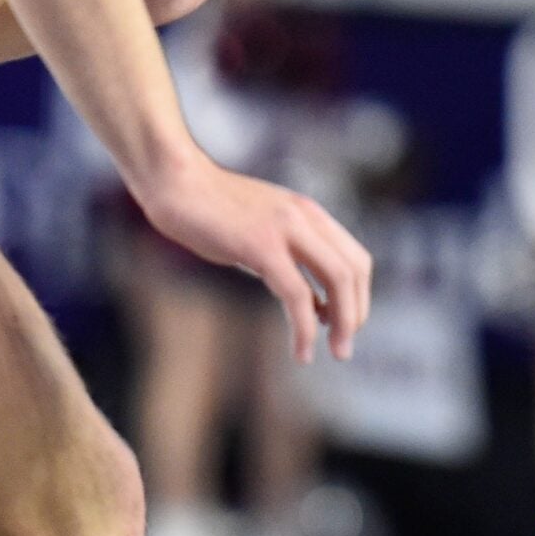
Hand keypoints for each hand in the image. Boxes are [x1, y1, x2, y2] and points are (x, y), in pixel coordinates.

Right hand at [138, 156, 371, 360]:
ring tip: (335, 353)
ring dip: (342, 323)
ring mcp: (286, 228)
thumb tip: (304, 295)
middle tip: (343, 348)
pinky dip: (305, 328)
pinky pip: (297, 294)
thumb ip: (286, 252)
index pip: (356, 258)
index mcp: (309, 212)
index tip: (344, 325)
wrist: (176, 183)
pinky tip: (301, 351)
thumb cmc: (209, 210)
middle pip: (354, 270)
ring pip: (337, 279)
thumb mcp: (261, 228)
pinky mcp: (261, 245)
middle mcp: (305, 217)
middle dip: (355, 314)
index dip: (358, 297)